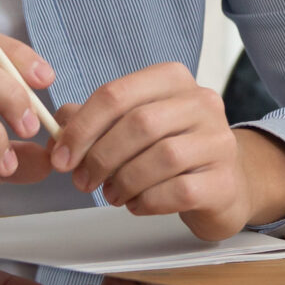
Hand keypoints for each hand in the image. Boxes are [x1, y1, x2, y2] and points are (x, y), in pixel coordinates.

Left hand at [49, 61, 284, 239]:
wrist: (225, 183)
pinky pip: (178, 190)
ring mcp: (219, 141)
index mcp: (172, 80)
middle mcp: (202, 102)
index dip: (82, 127)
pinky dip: (147, 201)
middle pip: (139, 124)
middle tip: (84, 182)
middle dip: (101, 157)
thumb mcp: (133, 127)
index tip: (62, 157)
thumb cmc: (172, 151)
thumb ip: (95, 121)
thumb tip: (59, 124)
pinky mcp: (224, 180)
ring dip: (124, 181)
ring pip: (161, 157)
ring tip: (112, 195)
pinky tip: (138, 204)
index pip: (117, 94)